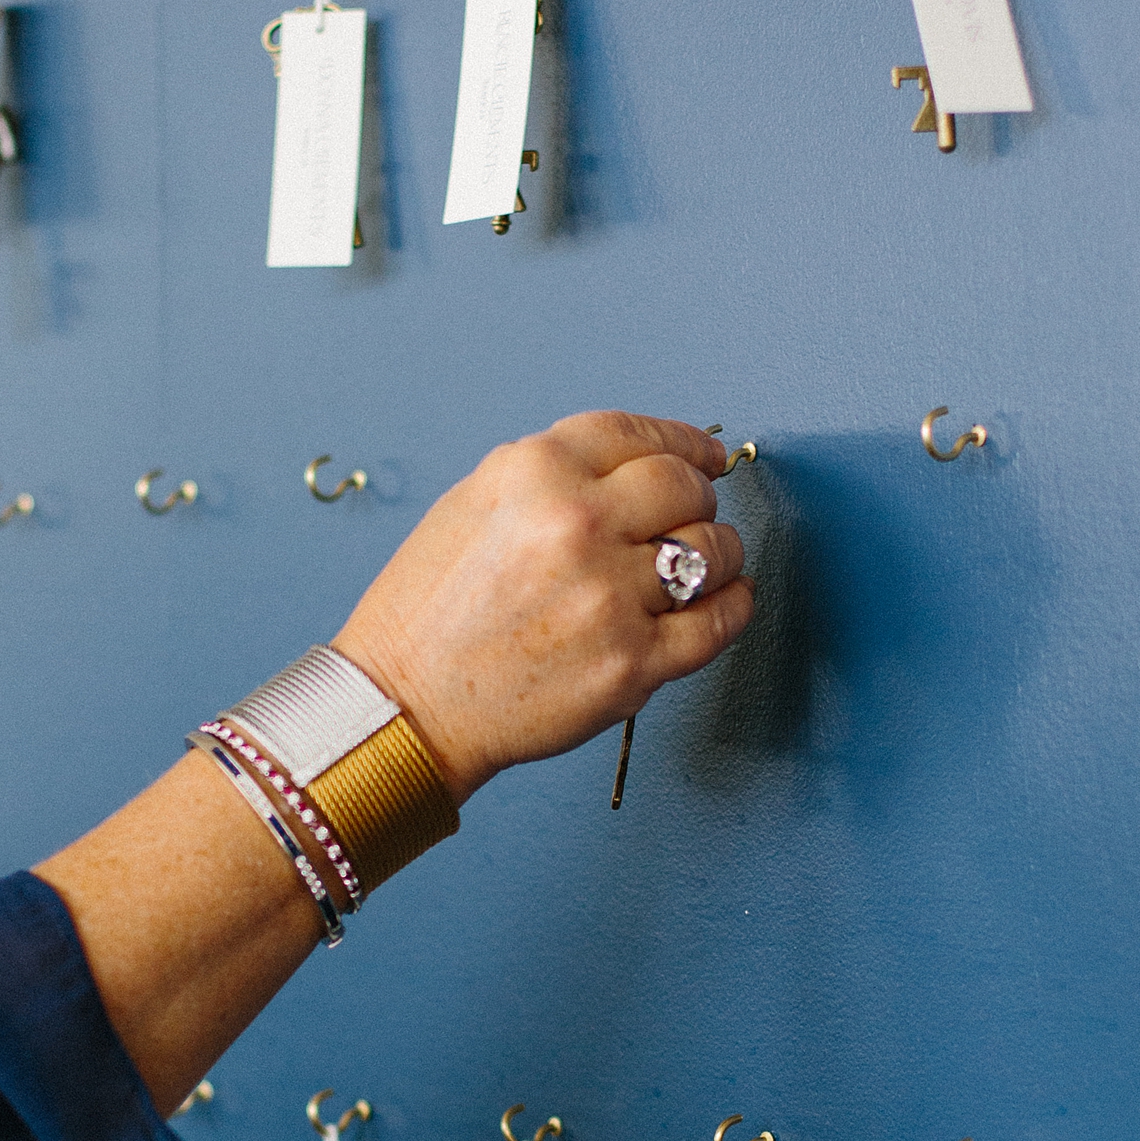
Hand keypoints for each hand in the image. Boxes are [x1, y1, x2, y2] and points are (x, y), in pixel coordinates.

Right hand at [333, 411, 752, 804]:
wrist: (404, 705)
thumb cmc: (428, 612)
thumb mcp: (474, 504)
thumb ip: (555, 475)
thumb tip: (638, 465)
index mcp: (535, 474)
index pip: (640, 436)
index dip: (685, 444)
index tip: (705, 460)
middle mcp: (576, 526)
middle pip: (685, 488)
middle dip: (699, 498)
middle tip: (693, 516)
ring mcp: (609, 597)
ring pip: (712, 552)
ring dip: (718, 554)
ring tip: (702, 566)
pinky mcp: (632, 664)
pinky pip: (719, 622)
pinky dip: (734, 605)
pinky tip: (727, 600)